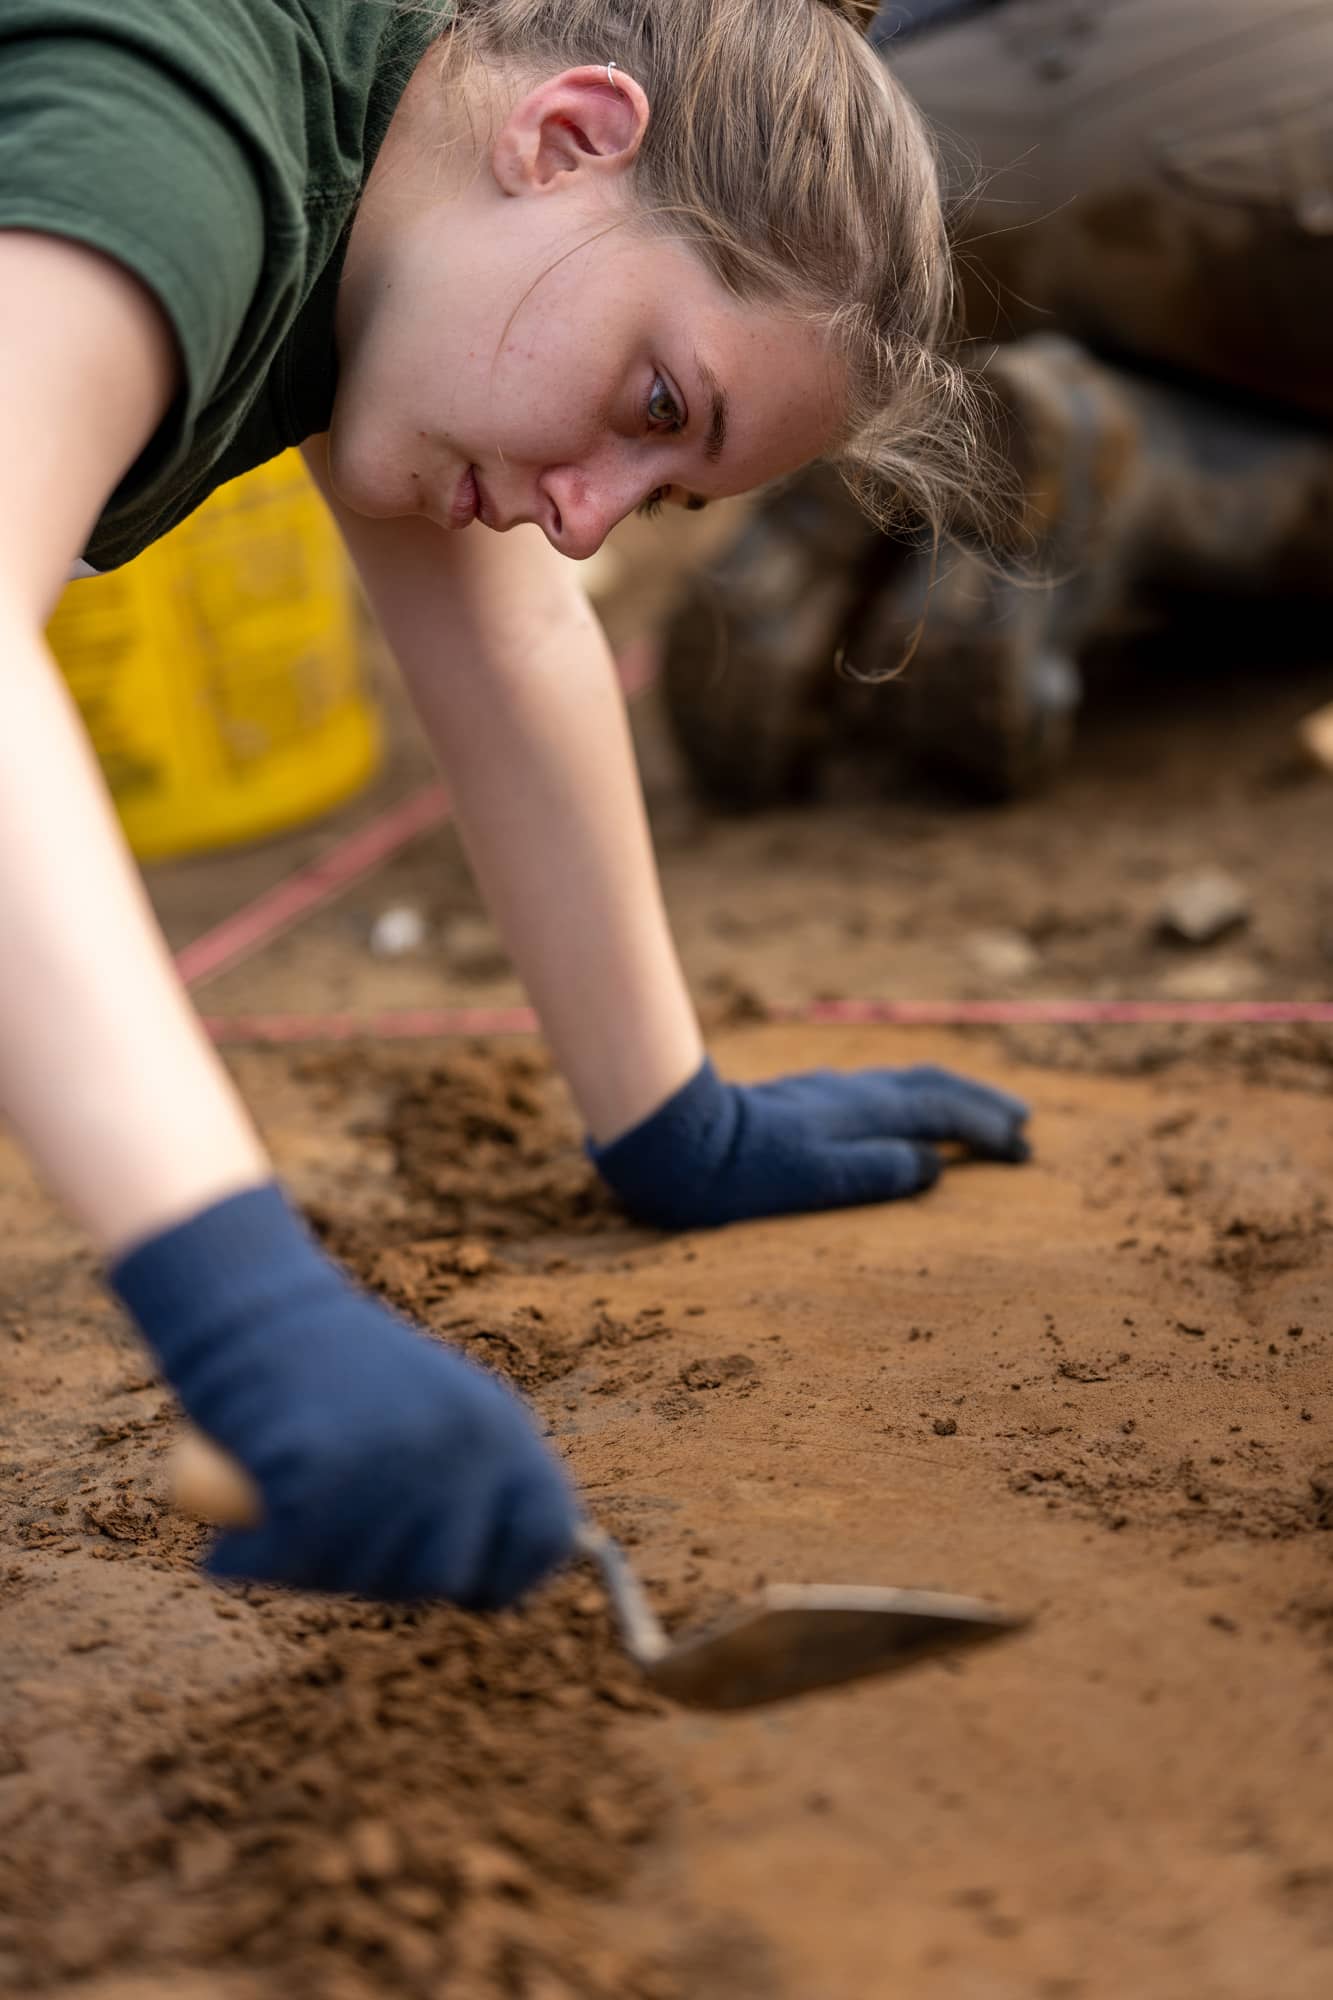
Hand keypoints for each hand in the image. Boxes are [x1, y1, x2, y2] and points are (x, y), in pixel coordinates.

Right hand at [109, 1184, 576, 1605]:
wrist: (258, 1313)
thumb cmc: (346, 1374)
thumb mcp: (445, 1410)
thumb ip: (484, 1479)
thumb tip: (521, 1573)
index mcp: (503, 1427)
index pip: (546, 1537)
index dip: (504, 1574)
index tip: (458, 1577)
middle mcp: (463, 1446)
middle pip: (449, 1577)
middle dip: (395, 1578)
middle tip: (345, 1533)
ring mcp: (395, 1461)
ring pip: (369, 1580)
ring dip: (321, 1569)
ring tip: (297, 1509)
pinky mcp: (319, 1475)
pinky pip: (293, 1562)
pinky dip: (255, 1560)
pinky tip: (240, 1542)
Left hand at [590, 1059, 1029, 1229]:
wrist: (670, 1140)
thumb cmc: (739, 1171)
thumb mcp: (816, 1179)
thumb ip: (878, 1171)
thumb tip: (934, 1166)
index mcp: (863, 1111)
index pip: (943, 1113)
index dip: (987, 1130)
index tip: (1026, 1150)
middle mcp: (849, 1092)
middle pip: (930, 1087)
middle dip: (979, 1104)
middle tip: (1022, 1124)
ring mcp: (823, 1092)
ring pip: (901, 1084)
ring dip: (946, 1098)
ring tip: (974, 1115)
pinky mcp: (798, 1100)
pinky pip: (875, 1092)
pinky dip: (908, 1100)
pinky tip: (895, 1113)